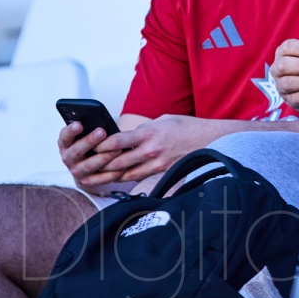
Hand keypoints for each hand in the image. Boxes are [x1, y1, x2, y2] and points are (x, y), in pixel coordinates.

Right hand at [58, 122, 126, 192]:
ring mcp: (76, 171)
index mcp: (66, 144)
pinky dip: (110, 174)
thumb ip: (90, 128)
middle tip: (102, 132)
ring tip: (117, 150)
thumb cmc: (90, 143)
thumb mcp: (86, 134)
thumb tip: (102, 122)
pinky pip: (99, 179)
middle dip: (89, 141)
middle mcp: (68, 158)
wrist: (88, 164)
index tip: (79, 124)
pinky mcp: (87, 181)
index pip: (64, 136)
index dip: (70, 130)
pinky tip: (121, 167)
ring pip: (88, 165)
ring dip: (103, 157)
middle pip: (76, 150)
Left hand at [92, 115, 216, 182]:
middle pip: (118, 162)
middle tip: (88, 164)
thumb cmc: (187, 127)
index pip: (117, 141)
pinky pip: (139, 177)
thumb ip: (143, 129)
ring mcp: (157, 164)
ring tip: (97, 175)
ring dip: (111, 175)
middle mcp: (151, 150)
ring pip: (126, 174)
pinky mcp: (162, 172)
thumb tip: (128, 136)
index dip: (101, 144)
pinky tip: (118, 177)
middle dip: (101, 164)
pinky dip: (127, 177)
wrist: (210, 140)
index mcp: (149, 133)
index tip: (92, 145)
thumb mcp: (163, 120)